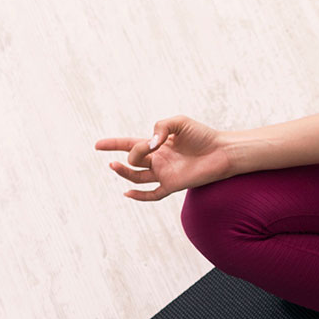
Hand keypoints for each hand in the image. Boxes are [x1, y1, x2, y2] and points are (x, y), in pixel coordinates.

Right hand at [94, 115, 233, 201]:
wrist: (222, 151)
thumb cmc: (203, 135)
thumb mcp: (179, 122)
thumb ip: (160, 127)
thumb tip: (148, 145)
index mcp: (157, 144)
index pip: (129, 144)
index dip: (113, 144)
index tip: (97, 145)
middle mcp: (158, 159)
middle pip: (133, 158)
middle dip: (133, 152)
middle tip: (146, 146)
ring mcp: (164, 173)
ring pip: (137, 176)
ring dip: (124, 172)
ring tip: (115, 165)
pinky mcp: (173, 185)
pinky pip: (152, 194)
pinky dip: (139, 196)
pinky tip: (127, 193)